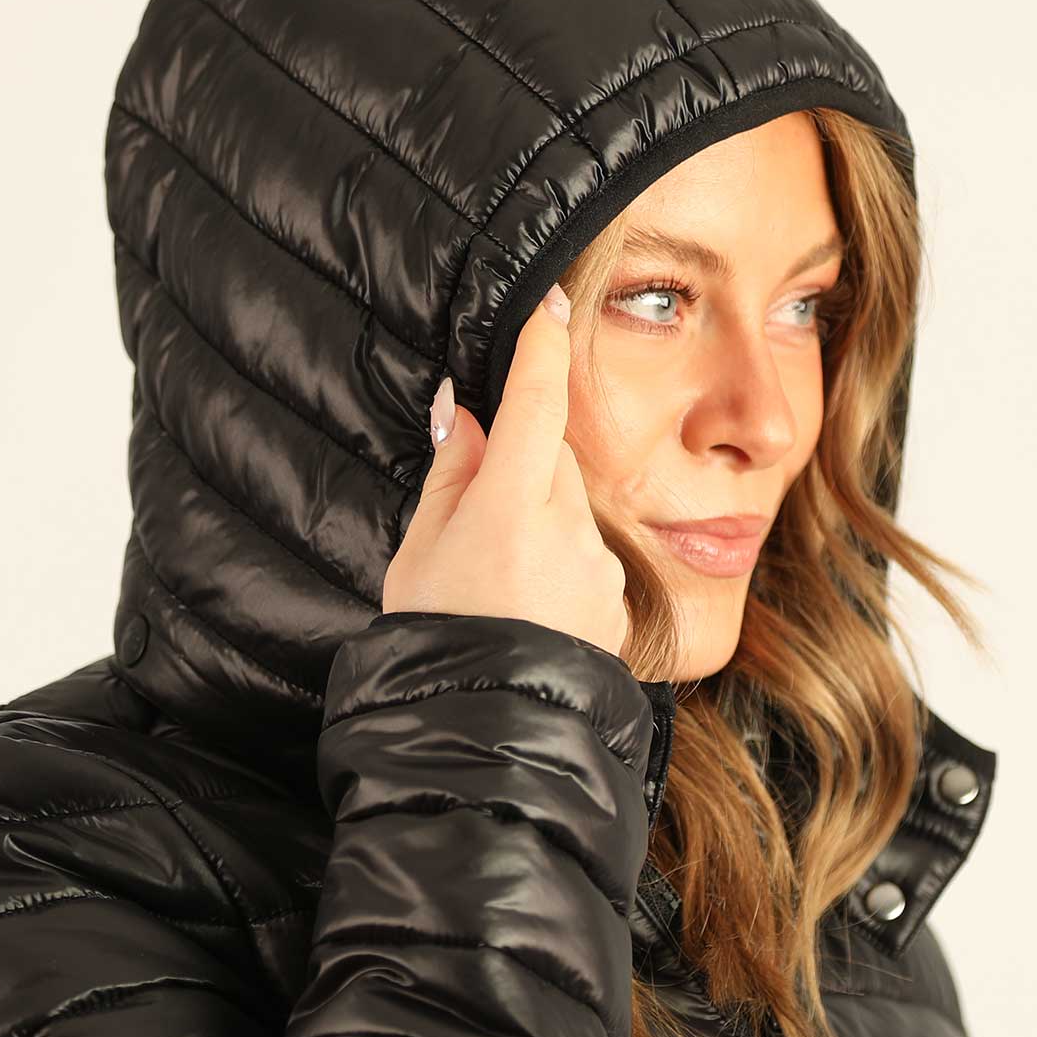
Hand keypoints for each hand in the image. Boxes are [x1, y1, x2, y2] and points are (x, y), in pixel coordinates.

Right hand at [382, 282, 629, 661]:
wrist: (484, 735)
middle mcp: (569, 529)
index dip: (541, 343)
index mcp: (510, 506)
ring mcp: (600, 568)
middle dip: (523, 465)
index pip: (538, 400)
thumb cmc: (437, 642)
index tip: (549, 301)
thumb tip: (468, 414)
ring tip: (497, 580)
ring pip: (574, 508)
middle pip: (556, 457)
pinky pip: (589, 556)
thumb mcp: (419, 553)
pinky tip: (527, 606)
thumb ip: (451, 473)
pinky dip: (561, 563)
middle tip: (475, 515)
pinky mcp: (616, 603)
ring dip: (542, 519)